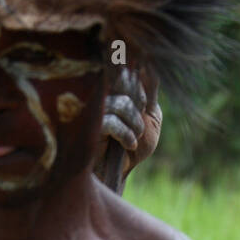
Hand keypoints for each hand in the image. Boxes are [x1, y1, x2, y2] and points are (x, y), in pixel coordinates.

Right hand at [96, 65, 161, 183]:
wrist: (119, 171)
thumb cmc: (133, 146)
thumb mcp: (150, 117)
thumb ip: (150, 94)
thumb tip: (151, 69)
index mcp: (113, 84)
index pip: (128, 68)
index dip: (143, 84)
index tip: (147, 105)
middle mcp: (99, 90)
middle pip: (126, 80)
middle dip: (141, 105)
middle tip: (140, 125)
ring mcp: (92, 106)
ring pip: (123, 103)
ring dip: (136, 124)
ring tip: (135, 138)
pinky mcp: (87, 124)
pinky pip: (112, 121)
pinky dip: (126, 135)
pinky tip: (130, 145)